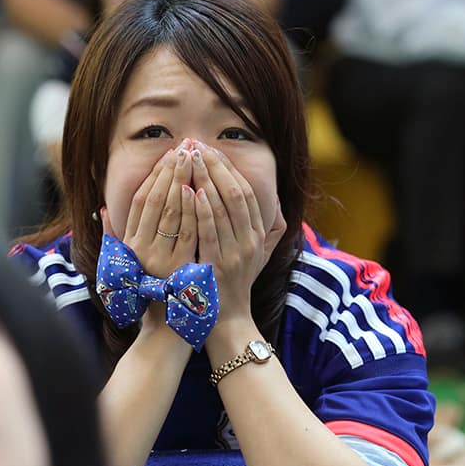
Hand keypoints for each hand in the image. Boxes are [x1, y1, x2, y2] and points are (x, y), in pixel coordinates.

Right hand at [104, 141, 195, 280]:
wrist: (167, 330)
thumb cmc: (150, 294)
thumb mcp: (126, 265)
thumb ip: (114, 236)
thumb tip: (101, 209)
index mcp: (130, 245)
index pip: (142, 201)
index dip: (156, 175)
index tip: (170, 154)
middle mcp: (142, 249)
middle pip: (158, 201)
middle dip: (172, 171)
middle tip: (185, 147)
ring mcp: (162, 258)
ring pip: (174, 213)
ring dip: (185, 183)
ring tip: (196, 160)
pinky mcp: (181, 268)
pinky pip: (190, 233)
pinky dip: (196, 211)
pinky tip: (202, 190)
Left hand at [190, 141, 285, 323]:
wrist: (228, 319)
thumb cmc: (236, 282)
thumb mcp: (258, 254)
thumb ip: (267, 227)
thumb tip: (273, 199)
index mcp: (259, 234)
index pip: (248, 192)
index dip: (229, 168)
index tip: (211, 150)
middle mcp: (251, 241)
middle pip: (237, 194)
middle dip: (216, 167)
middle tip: (197, 147)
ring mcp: (235, 253)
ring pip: (223, 208)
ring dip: (206, 180)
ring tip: (191, 159)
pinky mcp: (217, 265)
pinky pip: (209, 232)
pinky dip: (202, 210)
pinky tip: (191, 191)